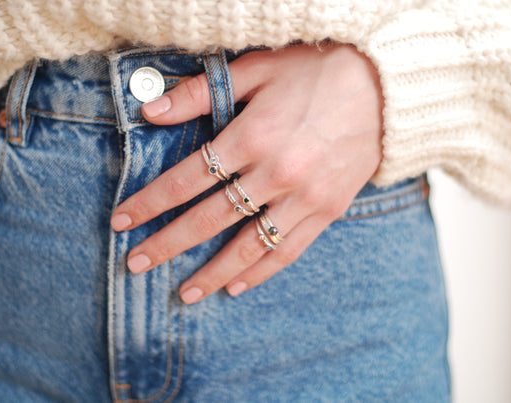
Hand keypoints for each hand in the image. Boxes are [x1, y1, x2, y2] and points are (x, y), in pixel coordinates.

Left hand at [110, 43, 383, 303]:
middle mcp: (277, 173)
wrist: (387, 86)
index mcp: (254, 136)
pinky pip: (289, 250)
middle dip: (167, 243)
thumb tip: (151, 111)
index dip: (151, 202)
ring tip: (183, 293)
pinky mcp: (328, 210)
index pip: (188, 178)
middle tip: (135, 265)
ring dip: (212, 272)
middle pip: (209, 218)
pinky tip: (236, 286)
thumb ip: (200, 92)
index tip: (122, 221)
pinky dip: (261, 272)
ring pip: (248, 245)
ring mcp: (305, 197)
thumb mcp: (258, 68)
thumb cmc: (319, 70)